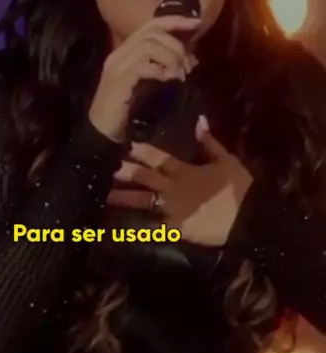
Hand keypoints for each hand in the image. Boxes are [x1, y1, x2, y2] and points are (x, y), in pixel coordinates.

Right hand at [88, 13, 199, 141]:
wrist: (104, 130)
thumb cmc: (128, 108)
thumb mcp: (150, 83)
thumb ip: (165, 67)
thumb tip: (191, 60)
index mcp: (126, 51)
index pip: (151, 25)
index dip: (175, 20)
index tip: (195, 23)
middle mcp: (120, 53)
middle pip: (152, 33)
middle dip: (176, 45)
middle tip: (187, 66)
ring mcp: (117, 66)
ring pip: (148, 46)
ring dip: (170, 57)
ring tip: (179, 75)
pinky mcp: (118, 81)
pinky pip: (142, 66)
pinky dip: (160, 70)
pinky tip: (168, 80)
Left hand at [107, 116, 252, 245]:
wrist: (249, 218)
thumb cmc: (240, 188)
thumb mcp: (228, 160)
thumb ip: (210, 142)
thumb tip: (198, 121)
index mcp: (185, 170)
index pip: (158, 157)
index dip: (140, 150)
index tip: (123, 143)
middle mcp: (173, 188)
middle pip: (144, 177)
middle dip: (123, 171)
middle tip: (104, 166)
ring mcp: (172, 209)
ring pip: (142, 201)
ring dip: (123, 197)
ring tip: (103, 195)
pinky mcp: (176, 230)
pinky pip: (153, 229)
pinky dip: (138, 230)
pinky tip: (121, 231)